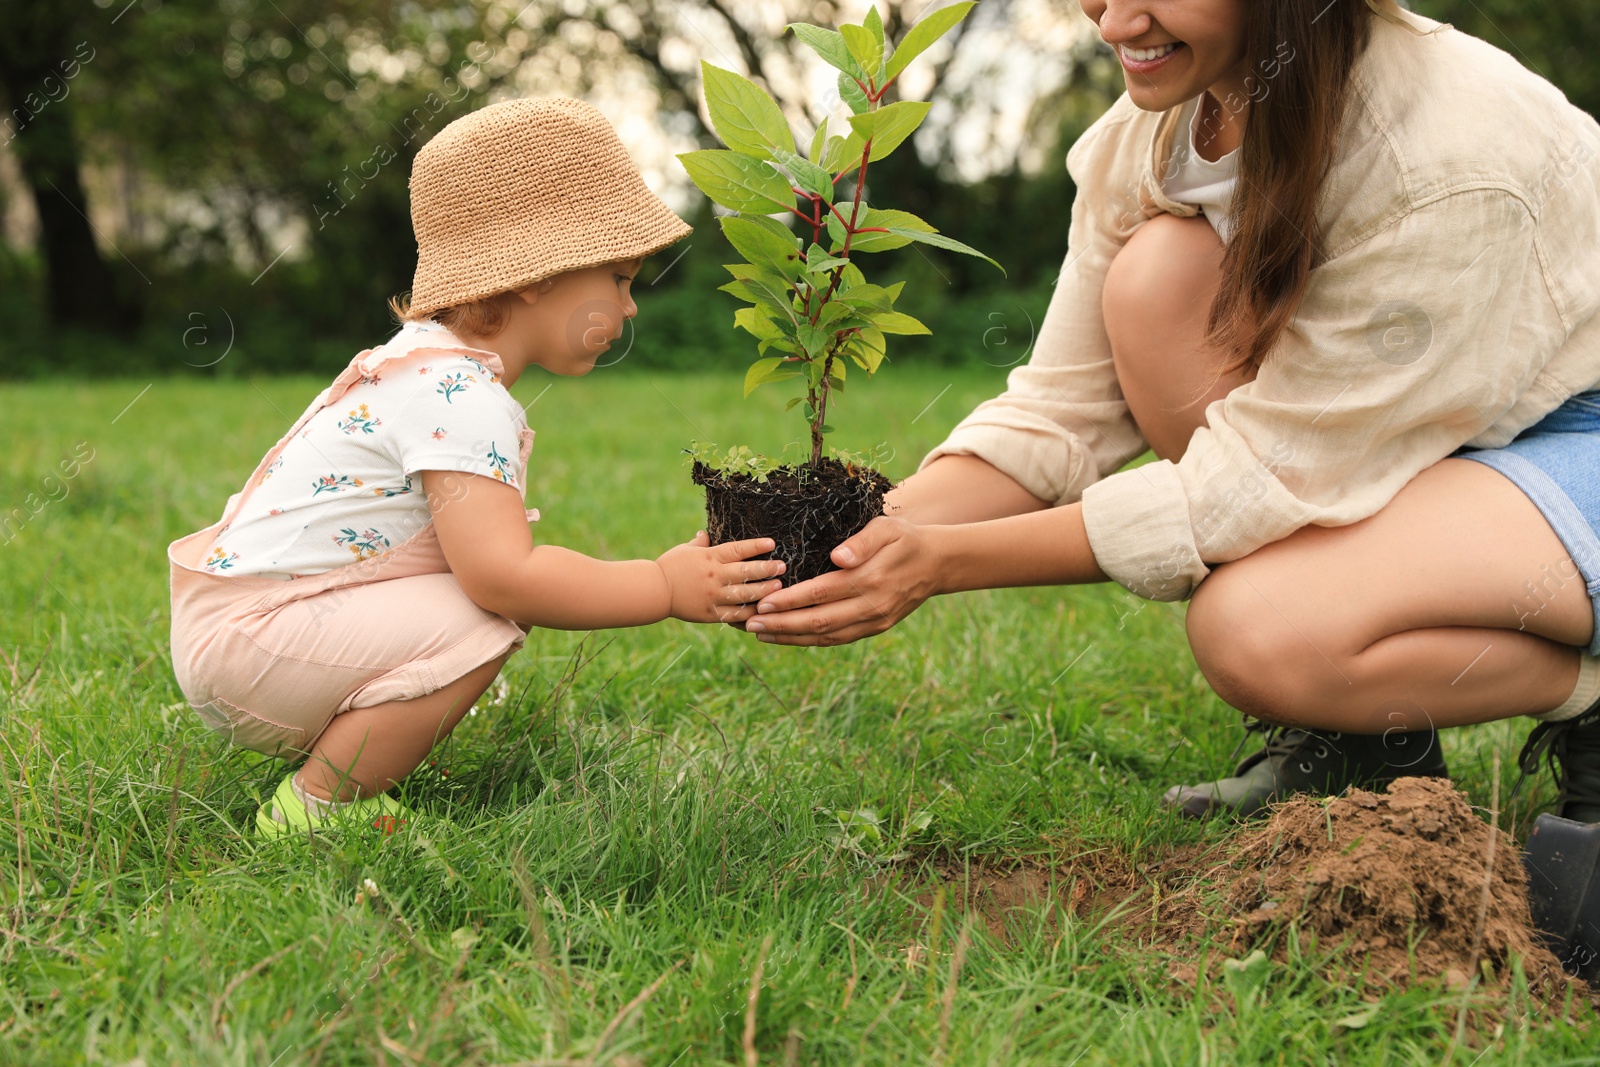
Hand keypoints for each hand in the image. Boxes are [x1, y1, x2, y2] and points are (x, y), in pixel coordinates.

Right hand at [655, 532, 786, 623]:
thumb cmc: (670, 566)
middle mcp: (715, 576)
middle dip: (767, 569)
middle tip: (783, 567)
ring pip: (744, 595)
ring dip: (764, 591)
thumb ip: (699, 543)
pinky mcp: (711, 613)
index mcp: (710, 557)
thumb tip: (706, 534)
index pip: (737, 549)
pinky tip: (763, 611)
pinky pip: (735, 615)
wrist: (655, 591)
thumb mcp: (685, 550)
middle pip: (746, 572)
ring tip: (779, 587)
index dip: (756, 546)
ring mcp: (714, 596)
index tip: (772, 543)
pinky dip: (750, 614)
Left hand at [743, 517, 938, 645]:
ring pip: (825, 636)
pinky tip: (787, 637)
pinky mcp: (874, 628)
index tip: (762, 602)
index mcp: (871, 579)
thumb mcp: (887, 528)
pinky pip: (837, 639)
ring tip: (760, 634)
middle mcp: (871, 606)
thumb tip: (839, 557)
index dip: (790, 600)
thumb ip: (862, 541)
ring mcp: (874, 621)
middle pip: (818, 622)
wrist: (938, 564)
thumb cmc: (905, 539)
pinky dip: (809, 641)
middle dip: (781, 624)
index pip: (821, 593)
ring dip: (790, 637)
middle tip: (749, 623)